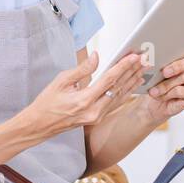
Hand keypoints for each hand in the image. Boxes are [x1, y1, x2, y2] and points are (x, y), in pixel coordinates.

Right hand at [20, 50, 143, 139]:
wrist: (38, 126)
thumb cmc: (47, 103)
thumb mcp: (61, 81)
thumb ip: (82, 69)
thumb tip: (97, 56)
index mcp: (84, 100)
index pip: (109, 80)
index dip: (123, 66)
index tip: (134, 56)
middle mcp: (94, 111)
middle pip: (118, 88)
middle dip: (132, 72)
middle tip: (145, 60)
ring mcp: (96, 117)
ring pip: (119, 97)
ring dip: (131, 82)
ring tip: (143, 70)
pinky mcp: (96, 119)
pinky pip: (114, 104)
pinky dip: (125, 93)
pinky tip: (133, 85)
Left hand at [138, 28, 183, 122]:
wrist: (153, 102)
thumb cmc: (155, 80)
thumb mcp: (154, 64)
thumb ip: (156, 55)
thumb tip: (150, 52)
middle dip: (179, 64)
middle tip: (165, 71)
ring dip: (166, 83)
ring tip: (154, 89)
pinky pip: (182, 91)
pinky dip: (168, 93)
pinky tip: (161, 95)